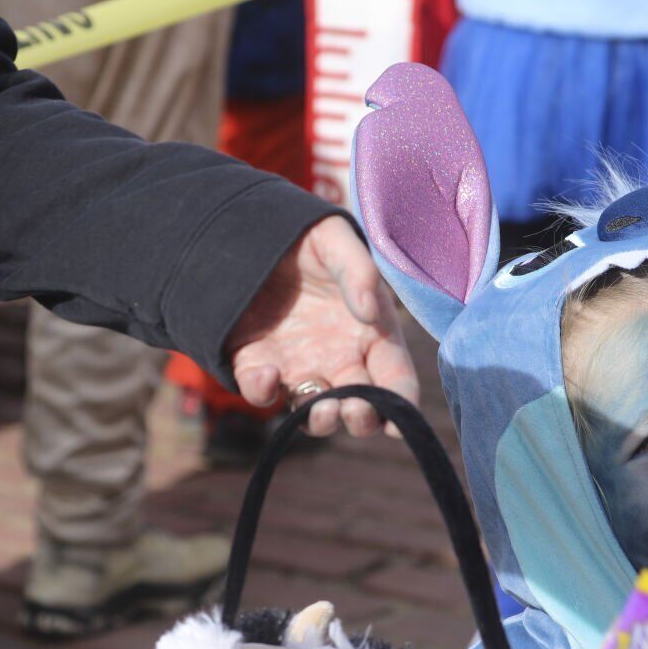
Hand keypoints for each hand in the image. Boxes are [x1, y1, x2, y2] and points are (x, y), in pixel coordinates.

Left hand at [227, 217, 418, 437]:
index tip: (396, 416)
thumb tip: (370, 313)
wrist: (247, 228)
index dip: (401, 403)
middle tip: (355, 409)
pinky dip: (262, 391)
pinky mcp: (256, 363)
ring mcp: (298, 365)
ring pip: (315, 412)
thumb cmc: (304, 235)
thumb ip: (357, 270)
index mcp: (371, 334)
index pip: (395, 377)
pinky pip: (260, 390)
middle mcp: (339, 358)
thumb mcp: (335, 238)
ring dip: (321, 420)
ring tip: (324, 409)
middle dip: (362, 418)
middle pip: (360, 407)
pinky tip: (268, 374)